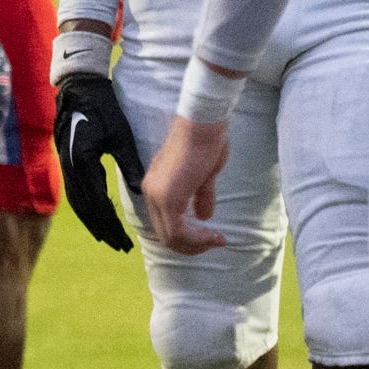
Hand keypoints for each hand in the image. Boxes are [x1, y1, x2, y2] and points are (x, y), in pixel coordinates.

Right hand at [54, 69, 145, 251]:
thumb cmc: (103, 107)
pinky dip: (86, 208)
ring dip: (92, 222)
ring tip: (108, 238)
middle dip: (103, 229)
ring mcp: (66, 164)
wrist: (78, 88)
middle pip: (85, 209)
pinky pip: (75, 192)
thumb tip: (142, 192)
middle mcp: (70, 167)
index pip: (98, 203)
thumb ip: (129, 164)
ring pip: (78, 203)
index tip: (126, 241)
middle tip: (120, 247)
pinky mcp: (67, 161)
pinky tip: (96, 215)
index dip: (112, 224)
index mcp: (83, 161)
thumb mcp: (120, 135)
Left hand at [141, 113, 231, 251]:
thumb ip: (201, 195)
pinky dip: (196, 240)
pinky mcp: (168, 197)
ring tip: (217, 239)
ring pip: (170, 237)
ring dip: (196, 245)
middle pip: (165, 234)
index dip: (188, 236)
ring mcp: (157, 195)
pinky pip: (177, 232)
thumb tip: (204, 216)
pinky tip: (213, 235)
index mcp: (157, 185)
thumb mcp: (204, 175)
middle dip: (192, 245)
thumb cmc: (205, 142)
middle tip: (215, 241)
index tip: (211, 235)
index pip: (165, 223)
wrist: (203, 124)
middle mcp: (151, 192)